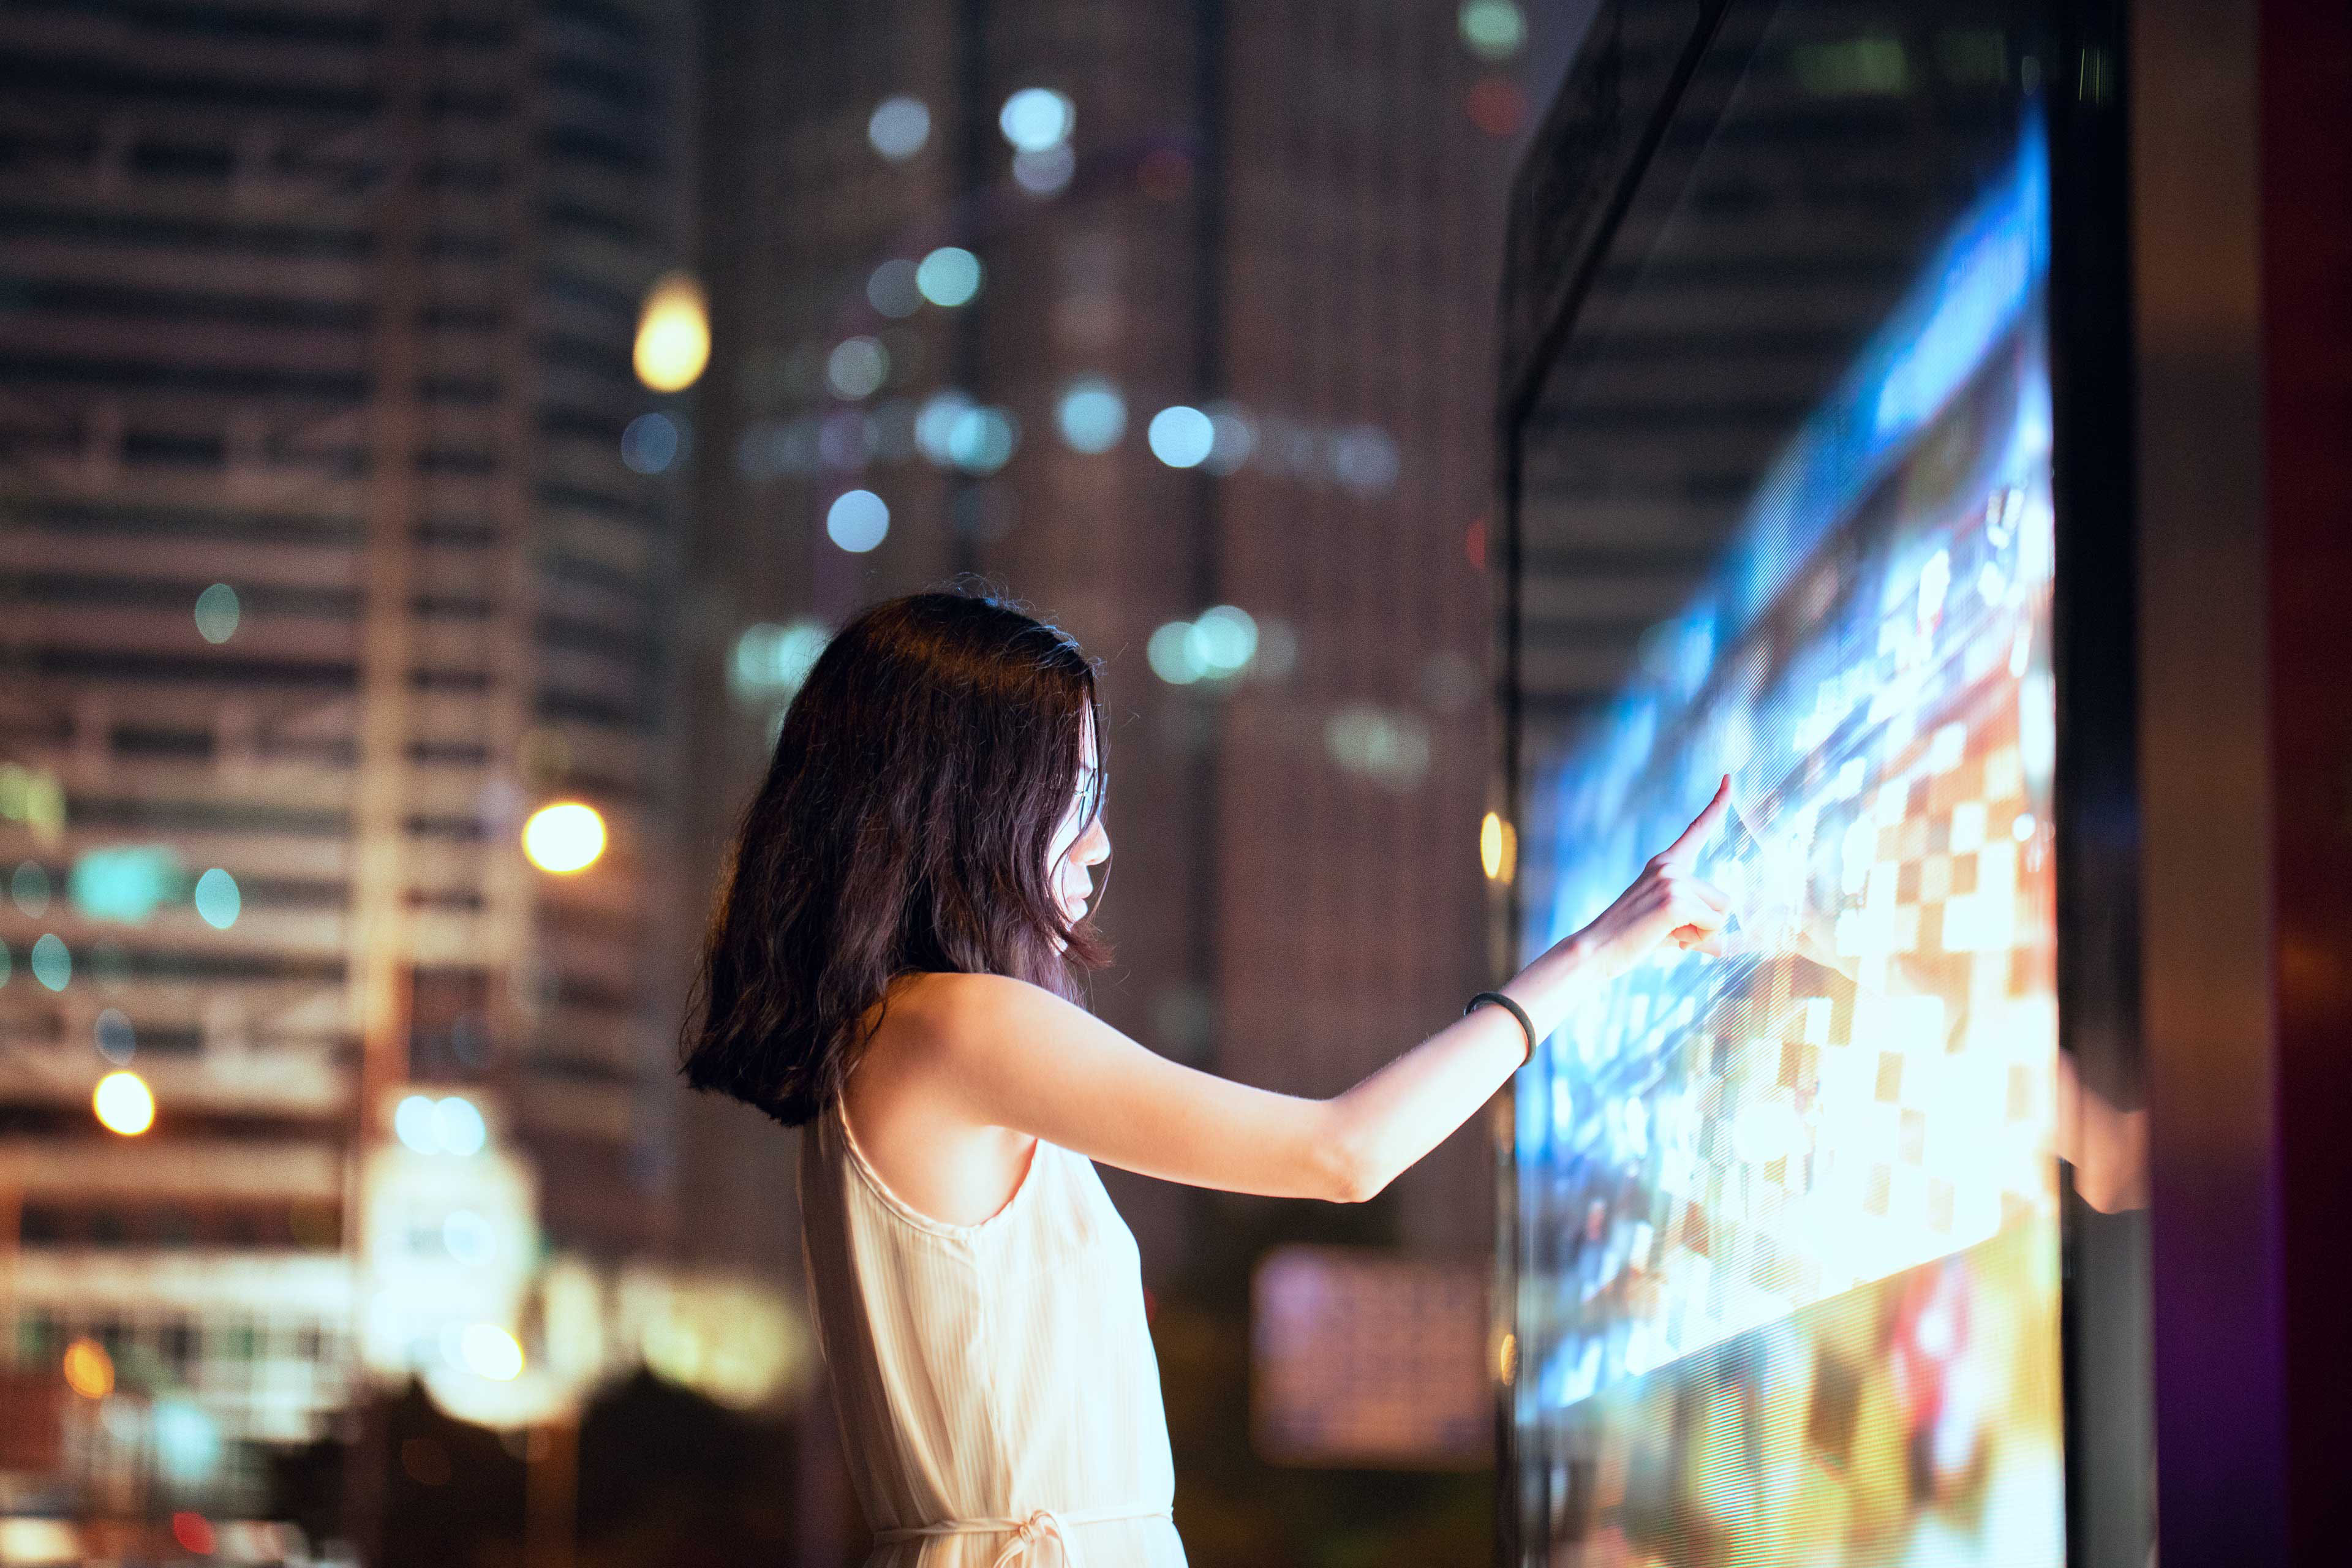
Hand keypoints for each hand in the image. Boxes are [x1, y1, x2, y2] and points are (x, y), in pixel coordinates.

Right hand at [1568, 776, 1733, 979]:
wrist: (1594, 951)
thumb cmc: (1629, 941)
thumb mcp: (1667, 926)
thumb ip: (1696, 927)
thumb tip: (1726, 948)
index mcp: (1664, 863)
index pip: (1698, 829)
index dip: (1718, 804)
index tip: (1729, 777)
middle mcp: (1669, 866)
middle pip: (1724, 899)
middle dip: (1706, 925)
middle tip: (1669, 932)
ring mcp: (1672, 881)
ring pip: (1721, 914)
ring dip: (1702, 934)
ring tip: (1666, 935)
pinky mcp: (1675, 901)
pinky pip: (1713, 927)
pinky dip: (1698, 941)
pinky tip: (1669, 939)